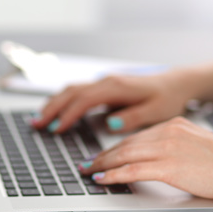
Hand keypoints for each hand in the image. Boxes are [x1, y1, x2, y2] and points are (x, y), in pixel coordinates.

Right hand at [33, 70, 199, 132]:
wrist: (176, 83)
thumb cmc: (167, 98)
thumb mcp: (157, 111)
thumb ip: (133, 117)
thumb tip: (111, 123)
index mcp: (117, 87)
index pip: (84, 100)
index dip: (68, 115)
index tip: (56, 129)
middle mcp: (107, 81)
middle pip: (71, 92)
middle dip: (52, 108)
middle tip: (36, 124)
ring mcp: (104, 83)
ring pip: (71, 90)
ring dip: (53, 103)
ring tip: (38, 119)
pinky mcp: (104, 87)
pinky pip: (77, 91)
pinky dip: (63, 101)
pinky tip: (55, 111)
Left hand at [79, 117, 212, 202]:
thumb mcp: (198, 145)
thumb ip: (177, 146)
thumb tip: (158, 158)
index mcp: (175, 124)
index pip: (138, 136)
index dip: (116, 147)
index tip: (103, 154)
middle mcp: (169, 132)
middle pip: (126, 143)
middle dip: (103, 154)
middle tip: (87, 162)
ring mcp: (168, 148)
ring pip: (125, 154)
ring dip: (103, 164)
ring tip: (88, 171)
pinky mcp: (170, 166)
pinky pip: (133, 170)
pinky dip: (114, 175)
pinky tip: (103, 179)